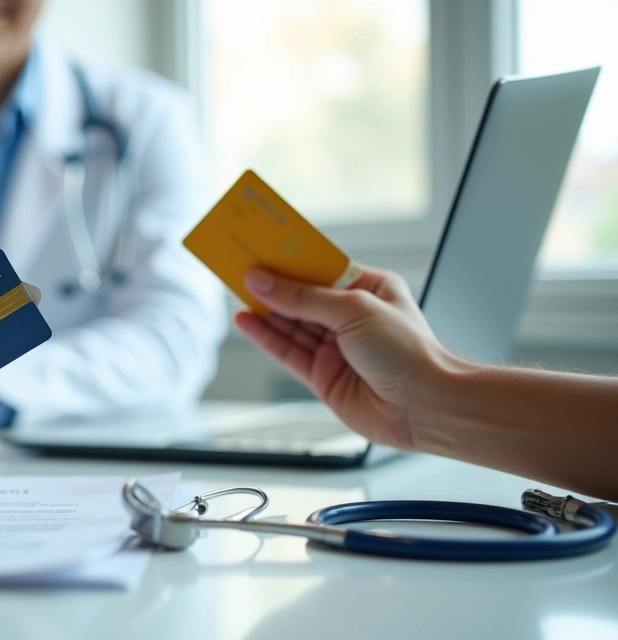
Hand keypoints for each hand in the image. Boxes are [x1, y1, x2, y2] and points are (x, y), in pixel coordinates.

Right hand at [233, 267, 452, 449]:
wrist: (425, 407)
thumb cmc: (409, 353)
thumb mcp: (353, 310)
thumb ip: (303, 298)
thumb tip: (262, 281)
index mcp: (369, 289)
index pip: (321, 268)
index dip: (291, 258)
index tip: (263, 246)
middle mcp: (352, 317)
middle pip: (302, 296)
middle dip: (272, 283)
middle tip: (240, 266)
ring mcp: (336, 347)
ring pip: (291, 324)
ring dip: (264, 309)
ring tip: (235, 290)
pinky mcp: (323, 375)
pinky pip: (287, 351)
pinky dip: (265, 336)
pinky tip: (246, 321)